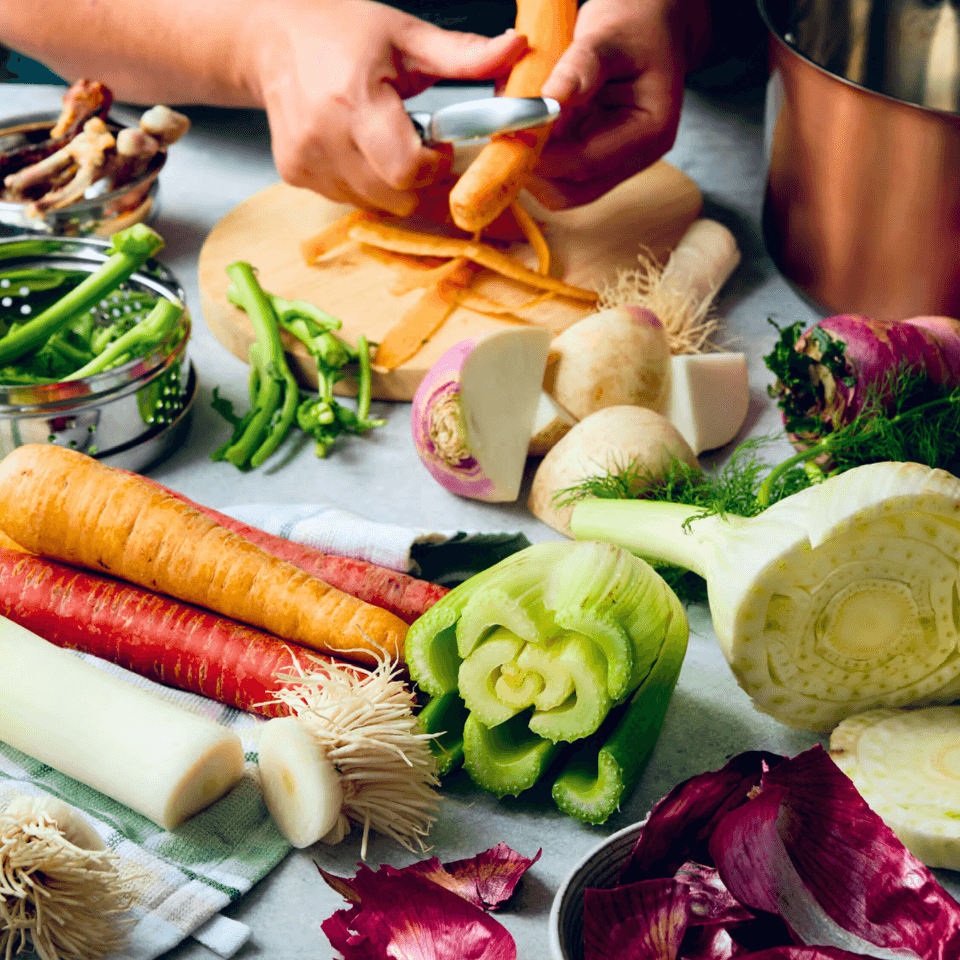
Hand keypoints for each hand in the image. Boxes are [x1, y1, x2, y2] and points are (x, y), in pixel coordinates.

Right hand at [248, 0, 527, 215]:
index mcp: (355, 100)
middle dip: (416, 178)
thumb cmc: (339, 32)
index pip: (407, 170)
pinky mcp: (293, 175)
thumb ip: (463, 55)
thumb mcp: (405, 36)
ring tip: (378, 136)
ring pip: (374, 204)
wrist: (269, 39)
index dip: (433, 165)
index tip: (438, 144)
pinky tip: (353, 145)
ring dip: (389, 181)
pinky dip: (362, 181)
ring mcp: (305, 162)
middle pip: (396, 197)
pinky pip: (348, 198)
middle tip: (411, 139)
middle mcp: (324, 138)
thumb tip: (516, 50)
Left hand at [525, 0, 710, 208]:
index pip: (585, 164)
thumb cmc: (636, 26)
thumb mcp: (608, 37)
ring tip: (520, 120)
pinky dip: (536, 151)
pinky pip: (557, 171)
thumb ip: (581, 67)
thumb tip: (550, 98)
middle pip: (570, 192)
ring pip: (559, 189)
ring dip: (532, 162)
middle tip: (509, 128)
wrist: (650, 22)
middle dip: (533, 166)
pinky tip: (530, 120)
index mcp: (650, 133)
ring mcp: (613, 163)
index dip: (541, 152)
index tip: (511, 126)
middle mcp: (634, 158)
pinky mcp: (594, 158)